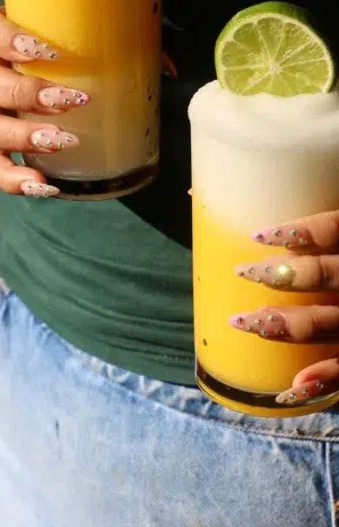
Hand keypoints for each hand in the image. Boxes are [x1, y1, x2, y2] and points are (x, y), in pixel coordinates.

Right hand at [0, 7, 89, 196]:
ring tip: (59, 142)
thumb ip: (77, 29)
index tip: (48, 51)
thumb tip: (157, 57)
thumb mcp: (35, 20)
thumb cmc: (21, 37)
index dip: (10, 40)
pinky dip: (12, 178)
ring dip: (20, 137)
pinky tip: (43, 185)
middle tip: (68, 101)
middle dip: (25, 94)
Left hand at [229, 210, 338, 404]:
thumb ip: (331, 222)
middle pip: (325, 275)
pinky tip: (291, 386)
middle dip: (279, 275)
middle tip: (242, 271)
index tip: (260, 234)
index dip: (300, 230)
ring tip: (243, 323)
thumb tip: (260, 185)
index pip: (336, 228)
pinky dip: (324, 380)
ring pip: (328, 323)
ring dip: (285, 325)